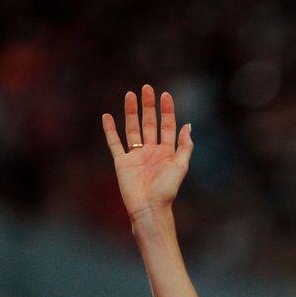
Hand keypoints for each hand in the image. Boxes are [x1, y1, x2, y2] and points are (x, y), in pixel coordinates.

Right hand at [102, 85, 193, 220]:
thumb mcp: (180, 166)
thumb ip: (185, 146)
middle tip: (147, 88)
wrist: (149, 207)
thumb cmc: (167, 190)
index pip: (166, 126)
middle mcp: (151, 151)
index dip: (166, 110)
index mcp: (166, 152)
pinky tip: (107, 116)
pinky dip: (110, 130)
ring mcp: (136, 155)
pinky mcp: (122, 162)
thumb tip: (188, 125)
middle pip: (149, 123)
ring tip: (130, 95)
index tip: (165, 95)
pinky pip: (114, 143)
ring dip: (131, 112)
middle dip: (148, 106)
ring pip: (132, 128)